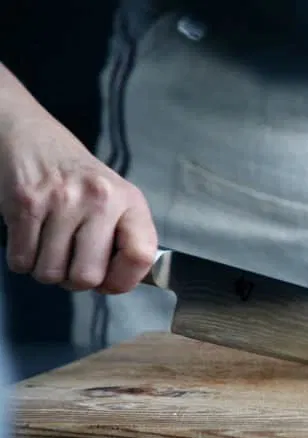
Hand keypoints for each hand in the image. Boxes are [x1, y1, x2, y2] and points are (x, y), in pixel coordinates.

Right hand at [0, 110, 157, 293]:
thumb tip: (118, 283)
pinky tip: (31, 238)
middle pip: (87, 277)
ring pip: (50, 273)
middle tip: (71, 263)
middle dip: (75, 281)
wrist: (34, 138)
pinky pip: (21, 261)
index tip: (110, 280)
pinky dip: (23, 259)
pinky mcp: (25, 203)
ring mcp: (61, 201)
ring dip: (46, 270)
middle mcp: (100, 200)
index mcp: (129, 201)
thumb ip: (124, 238)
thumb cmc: (78, 178)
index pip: (141, 256)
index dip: (123, 280)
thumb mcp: (116, 199)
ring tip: (50, 246)